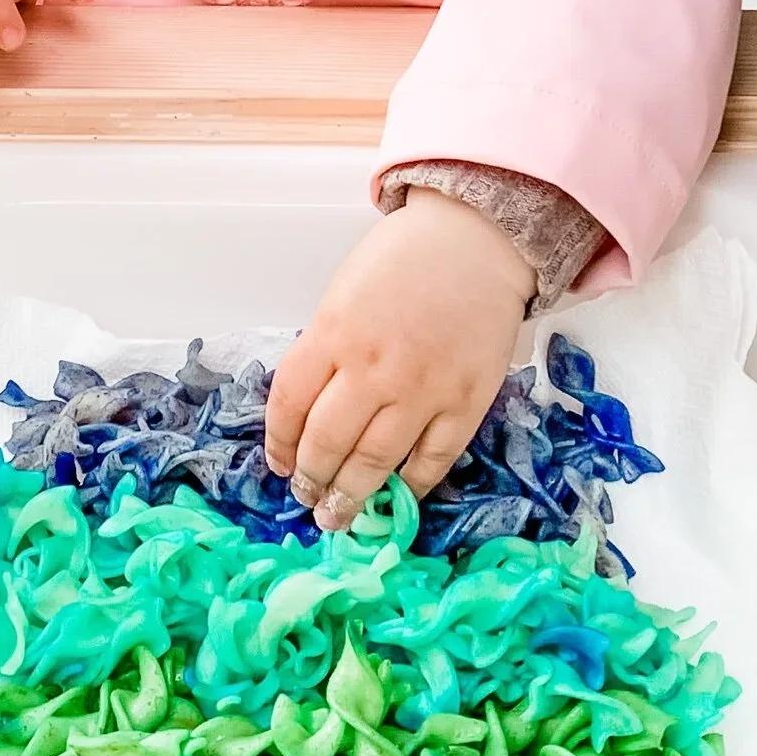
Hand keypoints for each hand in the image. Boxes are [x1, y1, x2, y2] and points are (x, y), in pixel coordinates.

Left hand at [263, 190, 532, 530]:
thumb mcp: (343, 294)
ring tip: (337, 514)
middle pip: (326, 442)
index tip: (279, 462)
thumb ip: (325, 348)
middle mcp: (372, 368)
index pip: (289, 403)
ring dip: (349, 495)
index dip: (279, 442)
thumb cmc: (404, 259)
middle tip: (307, 494)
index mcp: (333, 333)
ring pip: (374, 462)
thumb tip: (310, 409)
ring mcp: (422, 391)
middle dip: (311, 477)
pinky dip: (409, 486)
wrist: (477, 241)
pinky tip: (395, 497)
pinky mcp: (465, 405)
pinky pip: (431, 461)